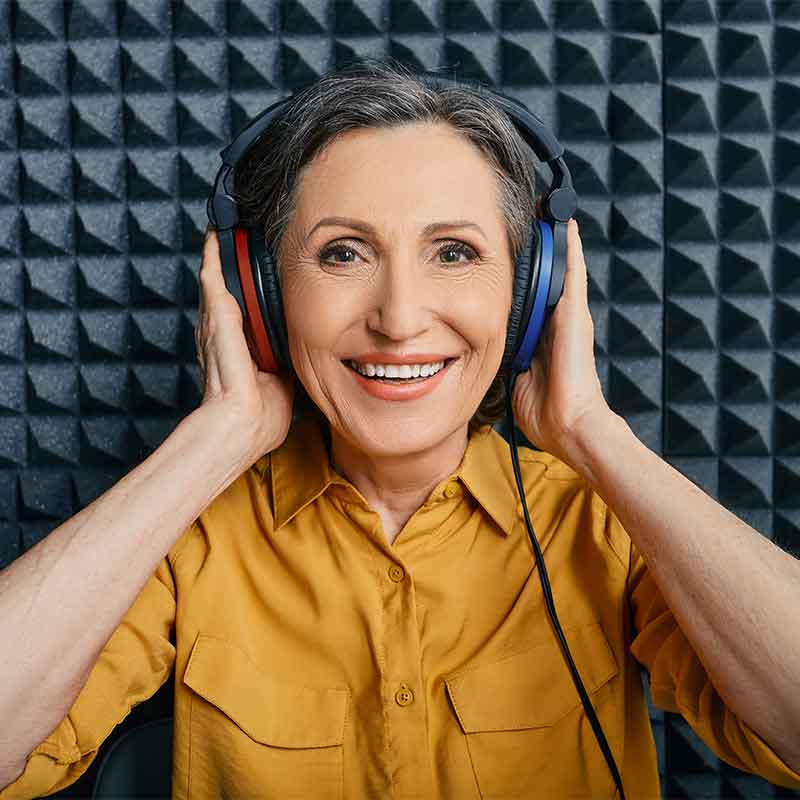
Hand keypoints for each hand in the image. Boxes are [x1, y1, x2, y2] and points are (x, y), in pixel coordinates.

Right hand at [195, 224, 295, 456]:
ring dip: (220, 256)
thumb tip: (305, 354)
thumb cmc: (260, 417)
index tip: (253, 272)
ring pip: (217, 281)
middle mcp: (223, 335)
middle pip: (226, 292)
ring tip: (225, 229)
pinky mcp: (216, 319)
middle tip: (235, 237)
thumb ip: (288, 364)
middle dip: (229, 266)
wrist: (243, 426)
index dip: (246, 293)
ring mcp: (217, 326)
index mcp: (239, 350)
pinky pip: (212, 279)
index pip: (242, 313)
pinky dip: (214, 257)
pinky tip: (217, 236)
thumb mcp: (283, 384)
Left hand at [511, 218, 614, 468]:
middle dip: (541, 249)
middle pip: (548, 277)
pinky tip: (564, 224)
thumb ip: (510, 360)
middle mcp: (560, 323)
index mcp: (545, 337)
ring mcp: (571, 318)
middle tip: (532, 215)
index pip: (533, 297)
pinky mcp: (576, 316)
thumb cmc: (547, 412)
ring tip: (548, 209)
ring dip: (555, 241)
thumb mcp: (518, 380)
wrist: (570, 426)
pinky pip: (572, 275)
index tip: (512, 250)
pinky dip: (569, 249)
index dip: (524, 274)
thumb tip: (492, 353)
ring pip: (563, 270)